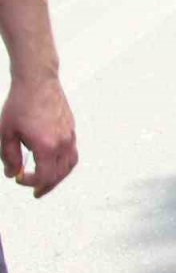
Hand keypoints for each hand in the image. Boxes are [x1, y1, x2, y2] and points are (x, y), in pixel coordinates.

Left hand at [1, 74, 76, 198]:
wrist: (38, 81)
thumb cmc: (20, 104)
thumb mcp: (6, 133)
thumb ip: (8, 157)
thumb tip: (12, 173)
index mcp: (46, 146)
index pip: (44, 176)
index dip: (31, 182)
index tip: (19, 179)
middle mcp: (63, 143)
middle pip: (60, 174)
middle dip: (46, 185)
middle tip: (36, 191)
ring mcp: (70, 135)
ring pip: (70, 164)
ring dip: (59, 176)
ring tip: (48, 181)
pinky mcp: (71, 129)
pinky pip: (72, 152)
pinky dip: (64, 163)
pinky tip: (52, 162)